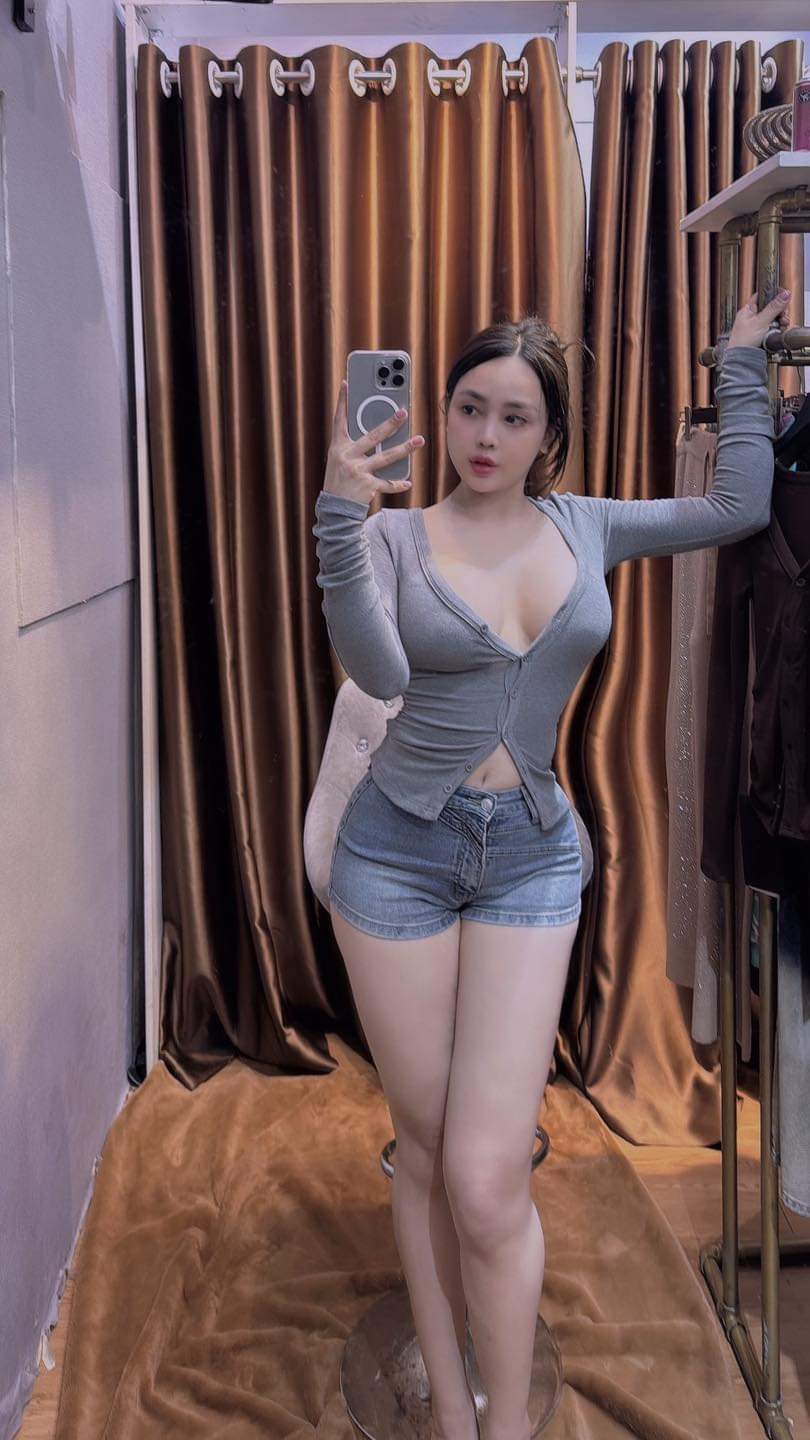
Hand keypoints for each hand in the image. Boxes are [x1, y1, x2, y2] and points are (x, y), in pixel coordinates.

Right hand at [323, 380, 425, 503]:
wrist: (334, 510)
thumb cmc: (339, 480)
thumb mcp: (340, 460)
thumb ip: (355, 446)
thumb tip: (379, 432)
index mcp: (338, 447)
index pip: (339, 420)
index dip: (342, 402)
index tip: (346, 384)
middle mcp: (347, 457)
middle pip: (372, 436)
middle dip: (390, 424)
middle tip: (403, 412)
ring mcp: (358, 471)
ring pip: (386, 457)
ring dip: (405, 448)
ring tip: (419, 440)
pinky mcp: (367, 486)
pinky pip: (387, 483)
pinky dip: (398, 484)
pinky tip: (408, 482)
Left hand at [727, 289, 790, 349]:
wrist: (740, 360)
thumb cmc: (743, 342)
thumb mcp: (761, 321)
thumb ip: (773, 308)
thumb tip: (784, 294)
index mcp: (747, 310)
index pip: (761, 296)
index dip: (772, 296)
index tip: (782, 298)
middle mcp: (750, 317)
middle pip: (769, 308)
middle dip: (779, 311)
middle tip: (783, 316)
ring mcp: (754, 327)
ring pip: (771, 319)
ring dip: (779, 321)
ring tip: (782, 325)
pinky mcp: (759, 335)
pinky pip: (770, 328)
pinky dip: (776, 329)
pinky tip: (778, 331)